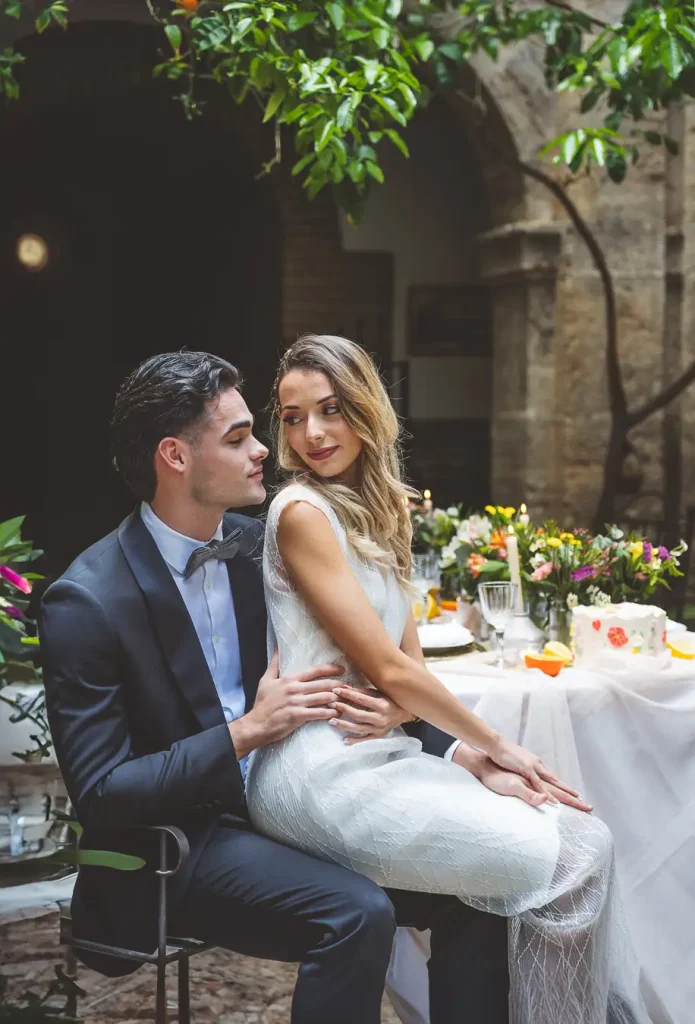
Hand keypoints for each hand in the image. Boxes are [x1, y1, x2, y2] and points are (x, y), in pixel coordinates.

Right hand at [230, 652, 343, 757]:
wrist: (256, 725)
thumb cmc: (262, 704)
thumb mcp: (266, 681)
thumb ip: (274, 665)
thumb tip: (277, 649)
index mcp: (289, 680)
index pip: (314, 670)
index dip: (330, 669)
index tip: (342, 669)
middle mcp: (295, 689)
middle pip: (323, 684)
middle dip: (339, 685)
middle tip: (350, 686)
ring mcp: (297, 703)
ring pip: (323, 698)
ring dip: (337, 699)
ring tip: (346, 699)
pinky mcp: (298, 716)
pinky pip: (319, 713)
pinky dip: (330, 713)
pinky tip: (337, 713)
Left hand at [329, 684, 413, 743]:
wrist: (404, 713)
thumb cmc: (389, 700)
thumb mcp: (378, 693)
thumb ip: (361, 692)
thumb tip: (343, 687)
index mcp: (381, 704)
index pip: (361, 699)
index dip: (347, 694)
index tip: (335, 691)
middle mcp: (381, 718)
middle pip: (358, 715)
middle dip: (344, 709)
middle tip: (331, 705)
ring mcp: (380, 729)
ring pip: (359, 728)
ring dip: (344, 725)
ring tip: (332, 722)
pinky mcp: (379, 736)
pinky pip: (365, 740)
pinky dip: (355, 740)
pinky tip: (345, 740)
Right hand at [454, 746, 592, 810]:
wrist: (495, 745)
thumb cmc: (504, 756)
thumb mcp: (517, 765)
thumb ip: (526, 772)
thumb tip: (530, 779)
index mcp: (537, 767)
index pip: (555, 781)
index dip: (566, 789)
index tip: (577, 797)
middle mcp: (539, 767)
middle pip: (559, 783)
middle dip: (573, 794)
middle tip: (587, 805)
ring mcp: (534, 768)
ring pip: (553, 784)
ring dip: (565, 794)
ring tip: (577, 803)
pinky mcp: (526, 769)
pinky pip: (538, 784)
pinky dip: (546, 793)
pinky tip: (553, 802)